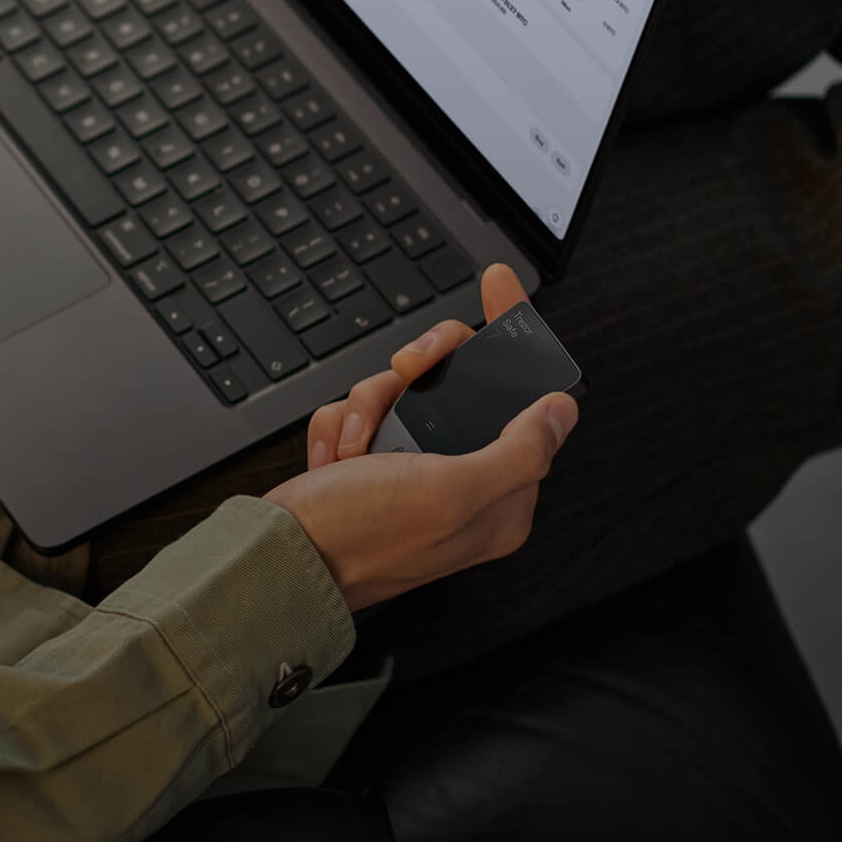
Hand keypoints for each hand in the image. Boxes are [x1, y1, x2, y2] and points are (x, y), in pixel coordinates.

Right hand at [259, 265, 579, 611]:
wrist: (280, 558)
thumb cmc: (359, 538)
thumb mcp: (448, 492)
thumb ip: (518, 452)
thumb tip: (562, 410)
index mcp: (501, 496)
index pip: (529, 400)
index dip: (517, 336)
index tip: (497, 284)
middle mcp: (463, 479)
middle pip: (460, 378)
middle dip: (422, 369)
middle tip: (406, 371)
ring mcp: (414, 468)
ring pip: (405, 389)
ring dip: (371, 404)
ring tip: (355, 445)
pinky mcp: (372, 461)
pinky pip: (365, 410)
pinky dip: (341, 424)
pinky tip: (335, 458)